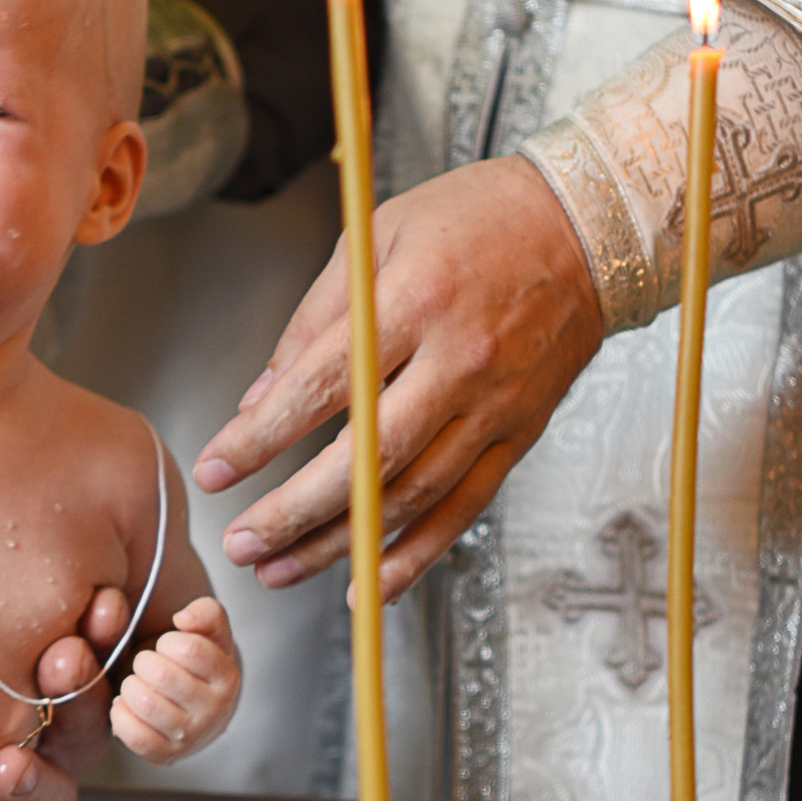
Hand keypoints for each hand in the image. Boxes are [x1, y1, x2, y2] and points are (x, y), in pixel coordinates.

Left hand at [110, 595, 239, 761]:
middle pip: (161, 675)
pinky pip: (133, 734)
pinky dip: (121, 714)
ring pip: (144, 704)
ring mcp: (191, 736)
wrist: (199, 711)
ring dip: (130, 687)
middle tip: (148, 665)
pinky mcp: (166, 755)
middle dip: (144, 662)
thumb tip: (184, 618)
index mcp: (226, 676)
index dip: (168, 642)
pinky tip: (127, 705)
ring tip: (137, 684)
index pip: (189, 649)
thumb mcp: (209, 633)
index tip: (168, 646)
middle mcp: (214, 710)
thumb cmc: (196, 666)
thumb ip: (205, 613)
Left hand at [192, 157, 602, 596]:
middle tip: (242, 541)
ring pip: (411, 496)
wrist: (587, 227)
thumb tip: (260, 398)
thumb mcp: (378, 237)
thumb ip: (315, 320)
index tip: (214, 470)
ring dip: (341, 543)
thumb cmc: (478, 218)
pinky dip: (417, 554)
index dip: (260, 438)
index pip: (321, 387)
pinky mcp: (521, 433)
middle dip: (292, 510)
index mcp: (415, 301)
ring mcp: (494, 404)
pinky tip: (370, 583)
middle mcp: (459, 361)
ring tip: (281, 568)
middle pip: (366, 458)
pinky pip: (465, 508)